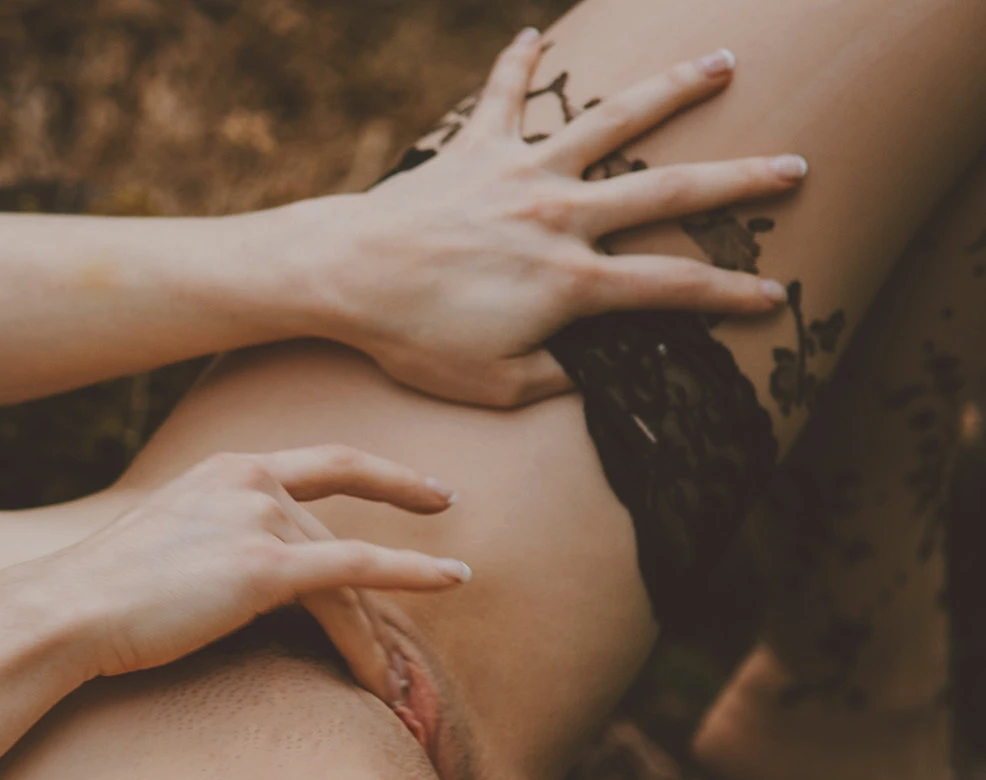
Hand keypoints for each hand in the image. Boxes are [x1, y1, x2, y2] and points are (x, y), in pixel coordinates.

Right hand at [16, 447, 467, 691]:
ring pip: (349, 571)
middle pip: (342, 535)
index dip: (388, 476)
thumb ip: (213, 539)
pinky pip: (355, 575)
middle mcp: (250, 482)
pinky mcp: (264, 568)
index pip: (326, 465)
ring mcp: (258, 520)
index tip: (434, 493)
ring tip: (401, 682)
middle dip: (388, 585)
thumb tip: (239, 576)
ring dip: (377, 631)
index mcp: (226, 470)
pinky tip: (453, 583)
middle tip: (432, 613)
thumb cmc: (100, 594)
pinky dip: (411, 577)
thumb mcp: (163, 541)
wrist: (66, 610)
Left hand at [307, 30, 802, 406]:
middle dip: (740, 182)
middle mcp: (561, 215)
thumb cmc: (413, 339)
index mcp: (572, 281)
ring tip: (721, 62)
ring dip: (670, 89)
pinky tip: (533, 35)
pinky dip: (519, 64)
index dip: (728, 297)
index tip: (775, 299)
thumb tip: (597, 379)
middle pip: (670, 191)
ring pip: (611, 121)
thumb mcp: (492, 385)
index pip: (671, 288)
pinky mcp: (474, 149)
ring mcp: (521, 173)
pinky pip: (503, 97)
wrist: (346, 277)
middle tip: (794, 166)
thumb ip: (554, 381)